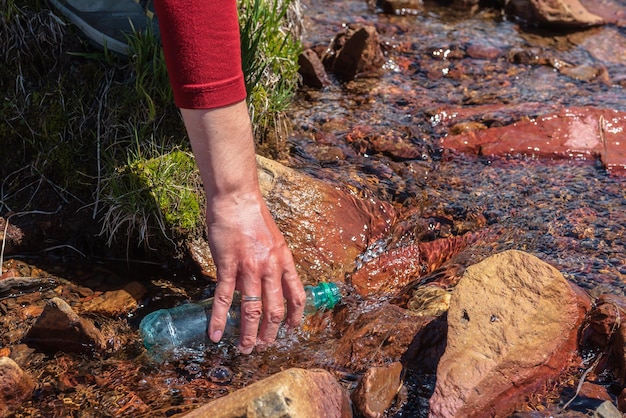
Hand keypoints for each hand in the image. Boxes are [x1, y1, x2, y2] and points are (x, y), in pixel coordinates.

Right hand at [206, 191, 304, 353]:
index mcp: (284, 260)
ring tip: (244, 348)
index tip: (292, 329)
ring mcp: (250, 268)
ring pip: (251, 309)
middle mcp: (271, 267)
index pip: (297, 295)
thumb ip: (272, 263)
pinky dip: (219, 319)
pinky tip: (216, 334)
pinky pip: (224, 298)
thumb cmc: (252, 217)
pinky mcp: (228, 266)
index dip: (296, 316)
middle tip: (263, 346)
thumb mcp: (272, 240)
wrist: (236, 198)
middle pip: (275, 309)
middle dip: (270, 332)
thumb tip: (263, 284)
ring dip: (248, 333)